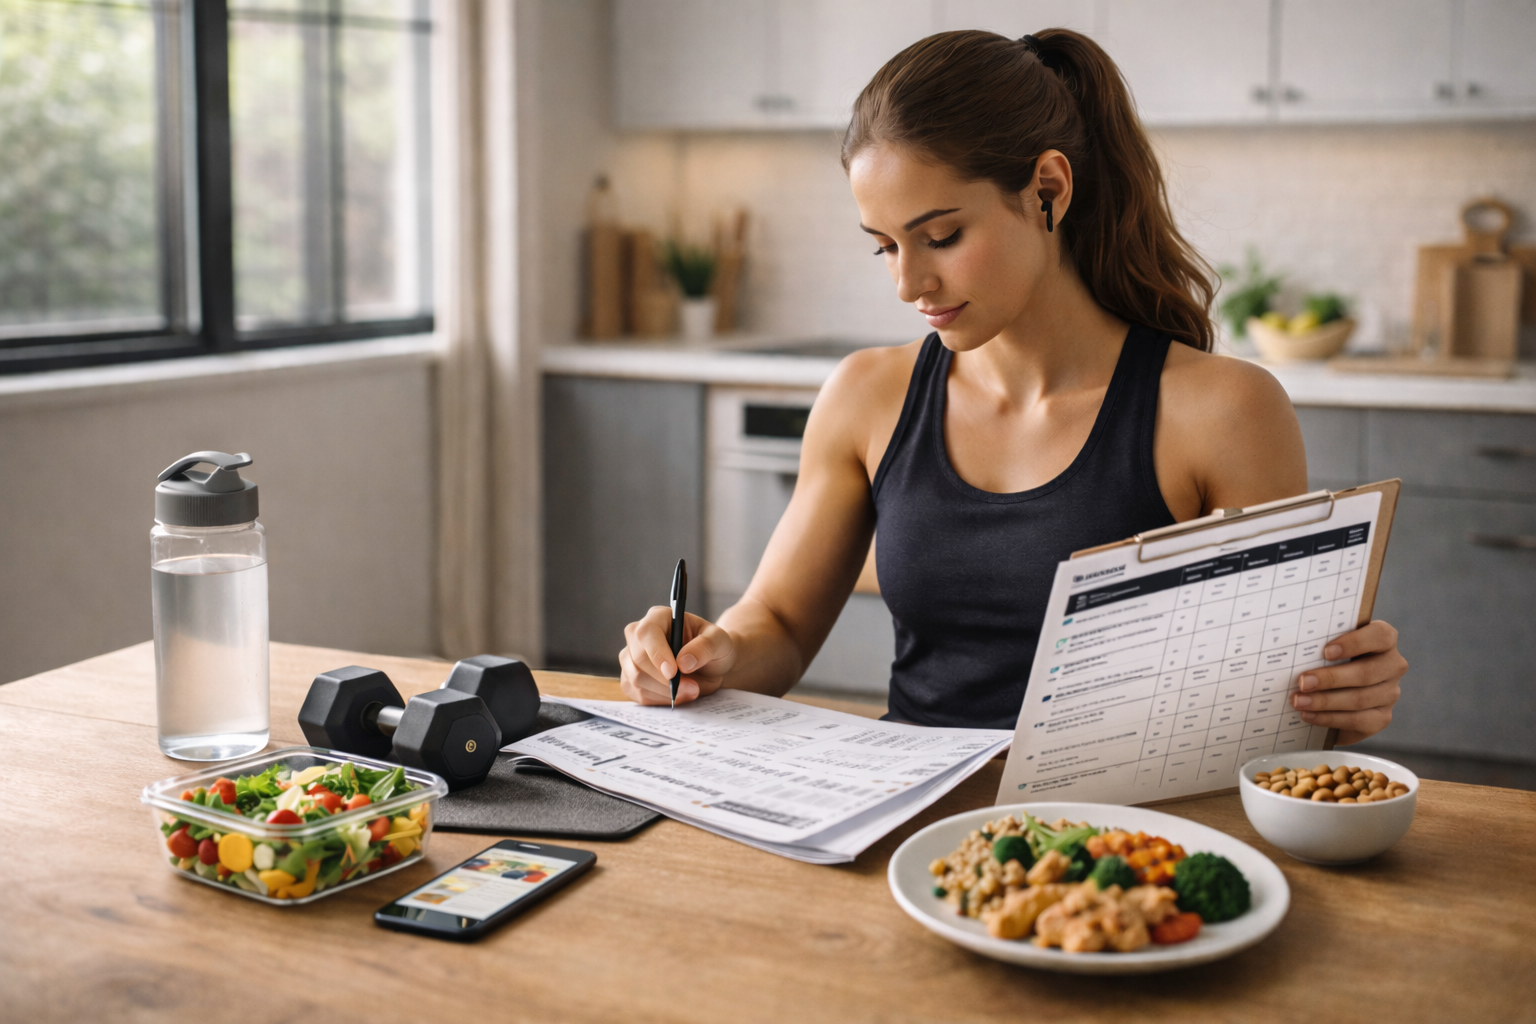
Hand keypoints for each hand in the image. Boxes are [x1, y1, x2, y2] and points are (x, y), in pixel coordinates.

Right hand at [619, 607, 735, 705]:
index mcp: (659, 617)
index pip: (646, 632)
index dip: (657, 653)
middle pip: (638, 659)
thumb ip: (705, 647)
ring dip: (664, 692)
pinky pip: (637, 694)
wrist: (709, 666)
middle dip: (665, 680)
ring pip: (636, 679)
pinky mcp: (630, 678)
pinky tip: (677, 695)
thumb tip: (683, 662)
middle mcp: (639, 635)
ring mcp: (631, 657)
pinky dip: (659, 700)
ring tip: (690, 691)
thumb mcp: (720, 642)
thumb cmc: (713, 648)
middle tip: (693, 688)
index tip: (673, 672)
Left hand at [1290, 620, 1407, 745]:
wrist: (1331, 691)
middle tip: (1302, 682)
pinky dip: (1329, 718)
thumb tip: (1287, 641)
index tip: (1325, 651)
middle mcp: (1392, 665)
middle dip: (1331, 678)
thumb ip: (1318, 641)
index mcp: (1383, 640)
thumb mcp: (1324, 645)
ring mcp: (1389, 693)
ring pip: (1360, 699)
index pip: (1380, 635)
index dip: (1355, 643)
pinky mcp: (1381, 717)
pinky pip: (1357, 720)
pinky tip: (1309, 715)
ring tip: (1298, 701)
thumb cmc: (1325, 658)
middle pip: (1367, 673)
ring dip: (1325, 702)